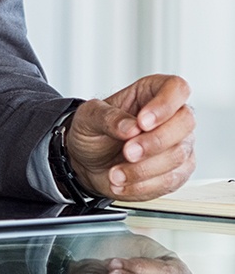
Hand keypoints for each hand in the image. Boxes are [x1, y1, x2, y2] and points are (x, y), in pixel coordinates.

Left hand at [66, 74, 194, 200]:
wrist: (88, 162)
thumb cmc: (92, 131)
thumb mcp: (88, 117)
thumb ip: (108, 117)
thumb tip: (130, 127)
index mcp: (150, 92)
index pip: (176, 88)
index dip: (165, 105)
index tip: (143, 122)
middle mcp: (171, 117)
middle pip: (185, 123)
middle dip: (154, 142)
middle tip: (127, 152)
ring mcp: (179, 144)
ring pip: (178, 155)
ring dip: (144, 169)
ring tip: (115, 174)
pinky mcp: (178, 171)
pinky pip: (170, 180)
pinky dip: (144, 185)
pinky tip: (123, 183)